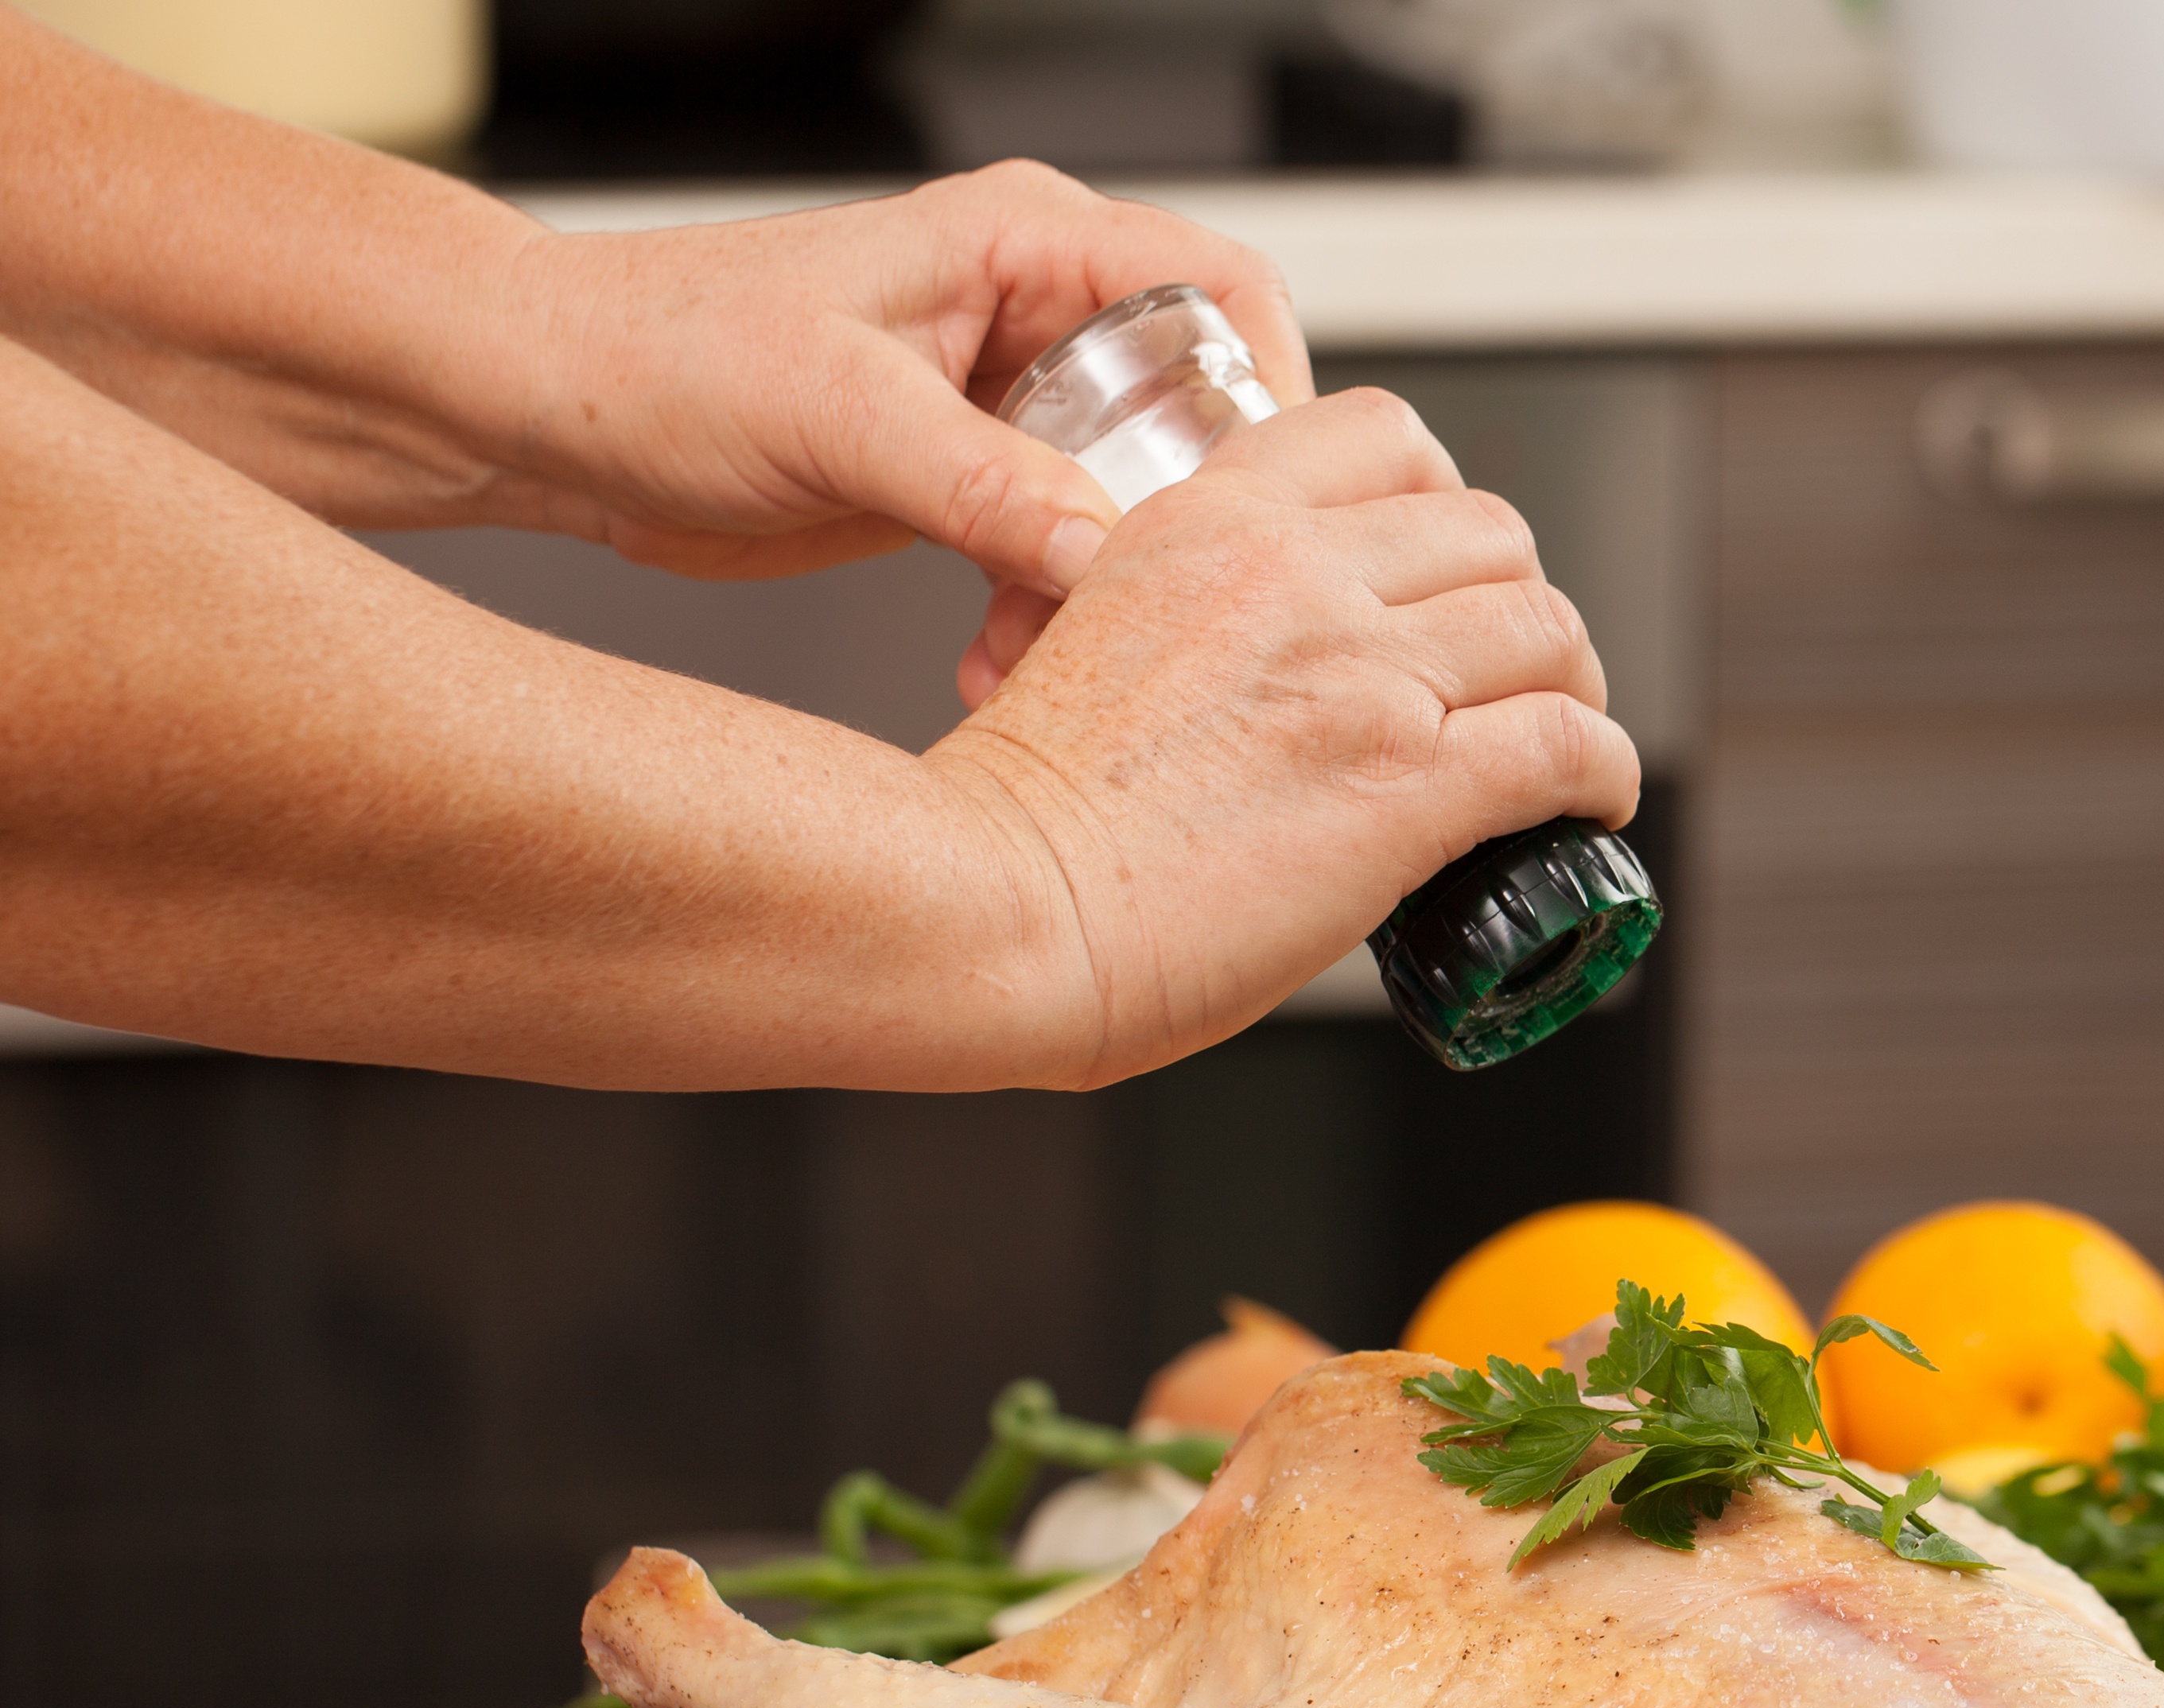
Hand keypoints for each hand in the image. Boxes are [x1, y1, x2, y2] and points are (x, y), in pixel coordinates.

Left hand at [490, 163, 1308, 603]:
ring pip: (1135, 505)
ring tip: (1048, 652)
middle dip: (1184, 528)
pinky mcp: (972, 487)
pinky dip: (1048, 619)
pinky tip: (996, 662)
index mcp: (1022, 241)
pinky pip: (1064, 559)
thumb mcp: (833, 410)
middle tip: (1152, 608)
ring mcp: (1005, 405)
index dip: (1270, 393)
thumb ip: (984, 485)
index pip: (1222, 290)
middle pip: (1196, 417)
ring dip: (1109, 594)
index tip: (1268, 502)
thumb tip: (1102, 554)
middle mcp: (1030, 315)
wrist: (545, 413)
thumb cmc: (654, 350)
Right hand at [928, 386, 1641, 1085]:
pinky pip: (1568, 743)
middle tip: (1511, 676)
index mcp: (1207, 521)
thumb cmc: (1018, 821)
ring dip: (1574, 687)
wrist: (991, 905)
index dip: (1445, 507)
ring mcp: (1360, 671)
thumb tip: (1241, 679)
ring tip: (1559, 742)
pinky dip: (1603, 773)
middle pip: (1491, 531)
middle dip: (1519, 603)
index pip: (1383, 438)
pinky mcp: (1407, 780)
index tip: (1449, 573)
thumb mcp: (1088, 640)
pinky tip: (1590, 805)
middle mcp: (1294, 573)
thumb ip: (1182, 622)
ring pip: (1549, 629)